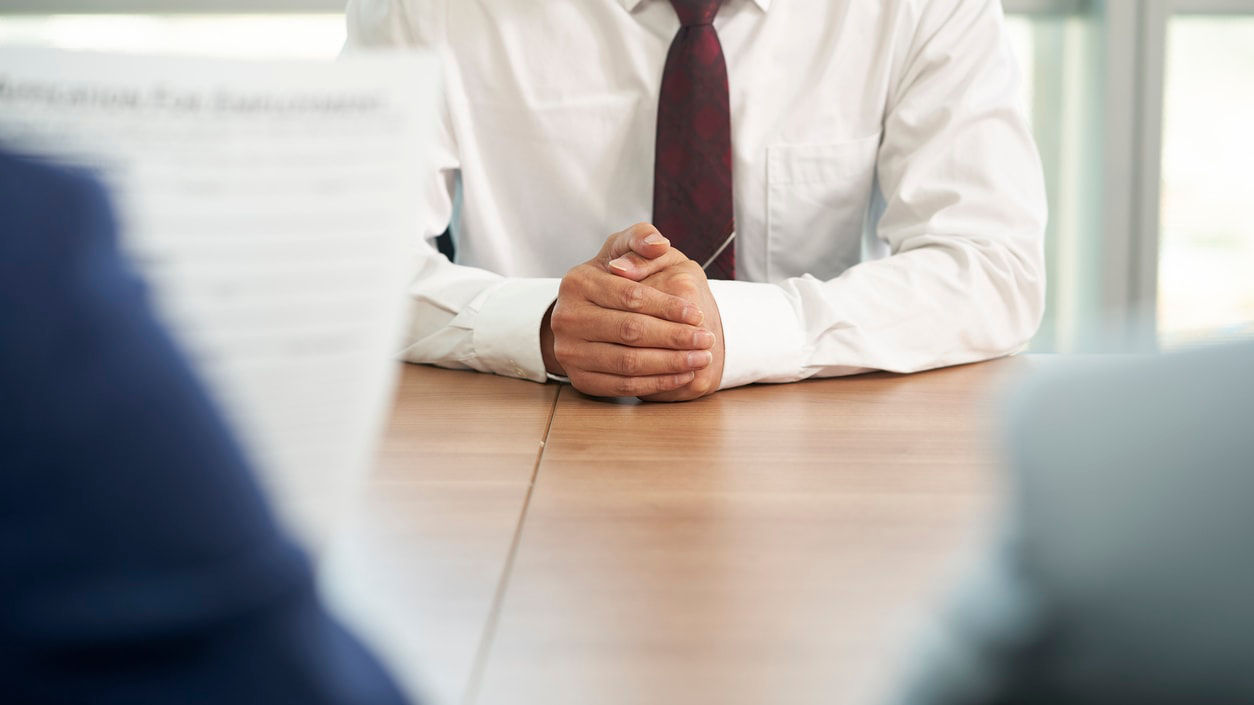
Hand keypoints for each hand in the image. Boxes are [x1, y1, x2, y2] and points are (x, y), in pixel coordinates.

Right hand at [542, 223, 715, 397]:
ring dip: (671, 363)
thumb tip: (658, 244)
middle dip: (675, 338)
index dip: (668, 307)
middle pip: (631, 331)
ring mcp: (569, 352)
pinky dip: (657, 383)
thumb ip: (640, 238)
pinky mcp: (580, 379)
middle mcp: (567, 318)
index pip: (631, 297)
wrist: (582, 315)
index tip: (698, 315)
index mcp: (578, 283)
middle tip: (707, 340)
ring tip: (701, 358)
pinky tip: (682, 375)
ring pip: (629, 362)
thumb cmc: (610, 279)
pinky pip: (623, 386)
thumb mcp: (621, 249)